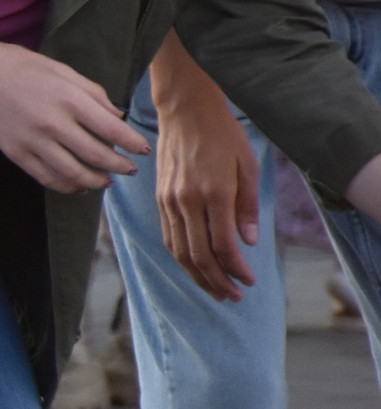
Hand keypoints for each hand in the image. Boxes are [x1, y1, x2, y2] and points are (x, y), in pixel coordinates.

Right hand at [0, 34, 145, 190]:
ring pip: (73, 173)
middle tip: (130, 170)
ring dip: (95, 180)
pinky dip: (66, 185)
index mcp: (68, 98)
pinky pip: (46, 177)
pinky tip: (77, 185)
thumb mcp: (62, 70)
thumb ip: (92, 93)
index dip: (132, 143)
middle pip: (96, 155)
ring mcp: (32, 140)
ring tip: (107, 181)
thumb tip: (117, 117)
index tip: (143, 149)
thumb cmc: (19, 65)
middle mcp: (53, 123)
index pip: (112, 130)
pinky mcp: (15, 152)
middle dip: (119, 166)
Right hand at [154, 85, 259, 300]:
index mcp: (213, 193)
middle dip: (217, 281)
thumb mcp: (248, 166)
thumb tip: (249, 242)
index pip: (223, 245)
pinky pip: (168, 237)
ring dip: (197, 276)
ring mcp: (169, 201)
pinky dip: (181, 257)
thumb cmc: (223, 135)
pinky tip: (193, 267)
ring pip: (179, 251)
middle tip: (232, 297)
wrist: (185, 111)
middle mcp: (186, 201)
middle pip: (199, 255)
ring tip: (213, 291)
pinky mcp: (160, 199)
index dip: (236, 269)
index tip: (250, 281)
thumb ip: (248, 206)